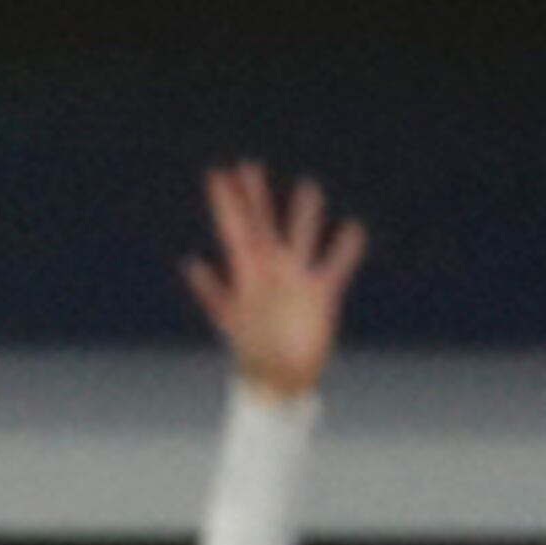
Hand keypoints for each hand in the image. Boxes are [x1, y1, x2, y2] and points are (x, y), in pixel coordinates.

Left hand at [184, 162, 365, 402]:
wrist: (279, 379)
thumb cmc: (251, 353)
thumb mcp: (229, 318)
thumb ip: (214, 292)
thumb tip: (192, 263)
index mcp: (246, 273)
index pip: (233, 229)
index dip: (226, 202)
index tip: (216, 175)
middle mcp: (270, 269)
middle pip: (261, 224)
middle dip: (255, 197)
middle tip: (248, 166)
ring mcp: (296, 278)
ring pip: (302, 236)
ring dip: (303, 214)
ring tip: (307, 186)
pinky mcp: (322, 291)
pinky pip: (337, 263)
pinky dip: (347, 247)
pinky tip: (353, 228)